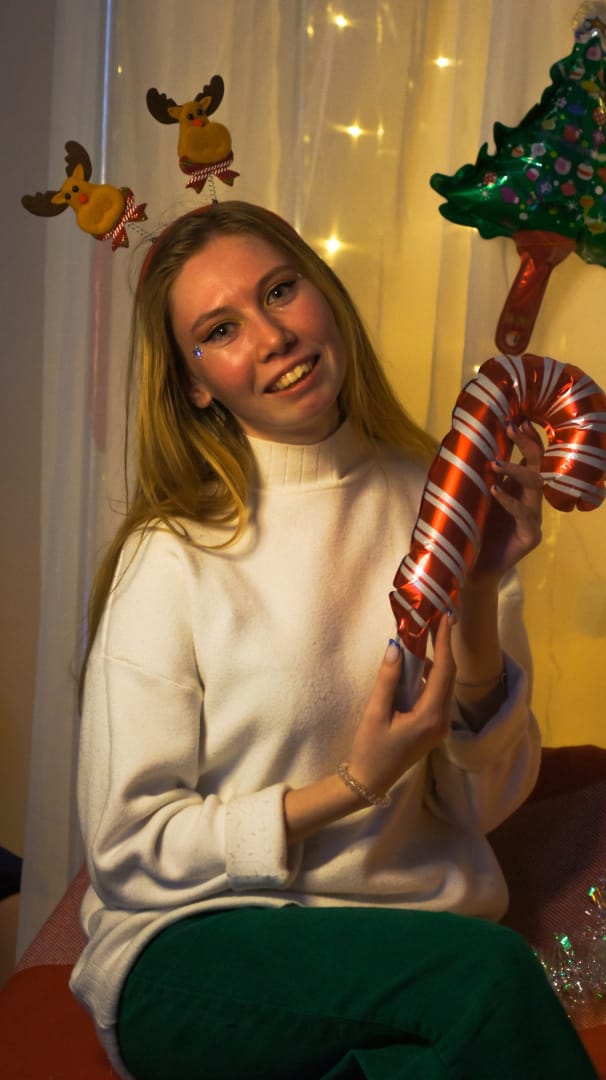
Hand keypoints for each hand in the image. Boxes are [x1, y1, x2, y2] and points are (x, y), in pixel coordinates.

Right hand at [347, 617, 455, 796]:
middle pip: (448, 675)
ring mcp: (440, 725)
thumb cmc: (371, 749)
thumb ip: (387, 680)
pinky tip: (418, 663)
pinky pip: (436, 694)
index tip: (445, 617)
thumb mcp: (376, 713)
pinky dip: (430, 675)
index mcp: (431, 716)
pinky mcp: (433, 726)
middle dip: (444, 646)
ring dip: (437, 660)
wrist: (370, 782)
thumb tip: (395, 647)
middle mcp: (442, 720)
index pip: (444, 671)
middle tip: (438, 619)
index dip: (444, 643)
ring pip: (444, 684)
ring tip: (427, 635)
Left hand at [468, 421, 543, 584]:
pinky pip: (524, 513)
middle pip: (538, 464)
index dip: (524, 437)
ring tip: (494, 462)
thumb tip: (460, 444)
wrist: (467, 568)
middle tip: (511, 427)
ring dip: (515, 470)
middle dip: (527, 443)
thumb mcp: (470, 498)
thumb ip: (472, 476)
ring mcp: (533, 517)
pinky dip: (509, 500)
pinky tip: (494, 490)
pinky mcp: (530, 536)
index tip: (512, 417)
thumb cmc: (468, 531)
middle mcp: (529, 499)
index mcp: (516, 488)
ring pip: (535, 486)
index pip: (528, 456)